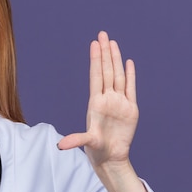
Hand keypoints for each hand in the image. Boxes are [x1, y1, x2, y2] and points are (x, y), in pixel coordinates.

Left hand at [57, 31, 137, 168]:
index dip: (95, 60)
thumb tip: (60, 146)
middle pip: (107, 71)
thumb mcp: (86, 143)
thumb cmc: (97, 149)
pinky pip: (131, 88)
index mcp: (96, 103)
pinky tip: (128, 62)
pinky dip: (130, 75)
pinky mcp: (131, 108)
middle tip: (102, 34)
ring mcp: (119, 102)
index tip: (94, 44)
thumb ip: (76, 141)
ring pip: (118, 75)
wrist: (112, 157)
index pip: (96, 76)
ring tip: (113, 43)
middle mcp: (107, 99)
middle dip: (105, 53)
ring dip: (116, 59)